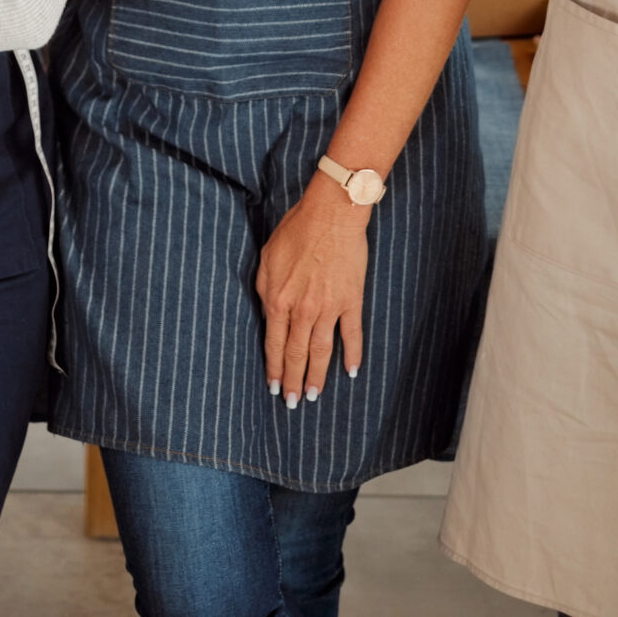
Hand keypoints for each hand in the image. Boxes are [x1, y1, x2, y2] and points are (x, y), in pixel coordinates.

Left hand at [255, 173, 371, 407]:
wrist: (331, 215)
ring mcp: (329, 308)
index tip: (274, 387)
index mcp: (278, 299)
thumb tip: (269, 315)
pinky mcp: (351, 301)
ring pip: (322, 351)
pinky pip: (352, 334)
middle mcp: (302, 310)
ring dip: (318, 376)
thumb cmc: (296, 231)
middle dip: (294, 382)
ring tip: (315, 396)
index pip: (274, 344)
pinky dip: (353, 354)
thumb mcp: (266, 259)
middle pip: (297, 354)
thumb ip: (265, 291)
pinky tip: (352, 371)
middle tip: (293, 403)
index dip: (274, 369)